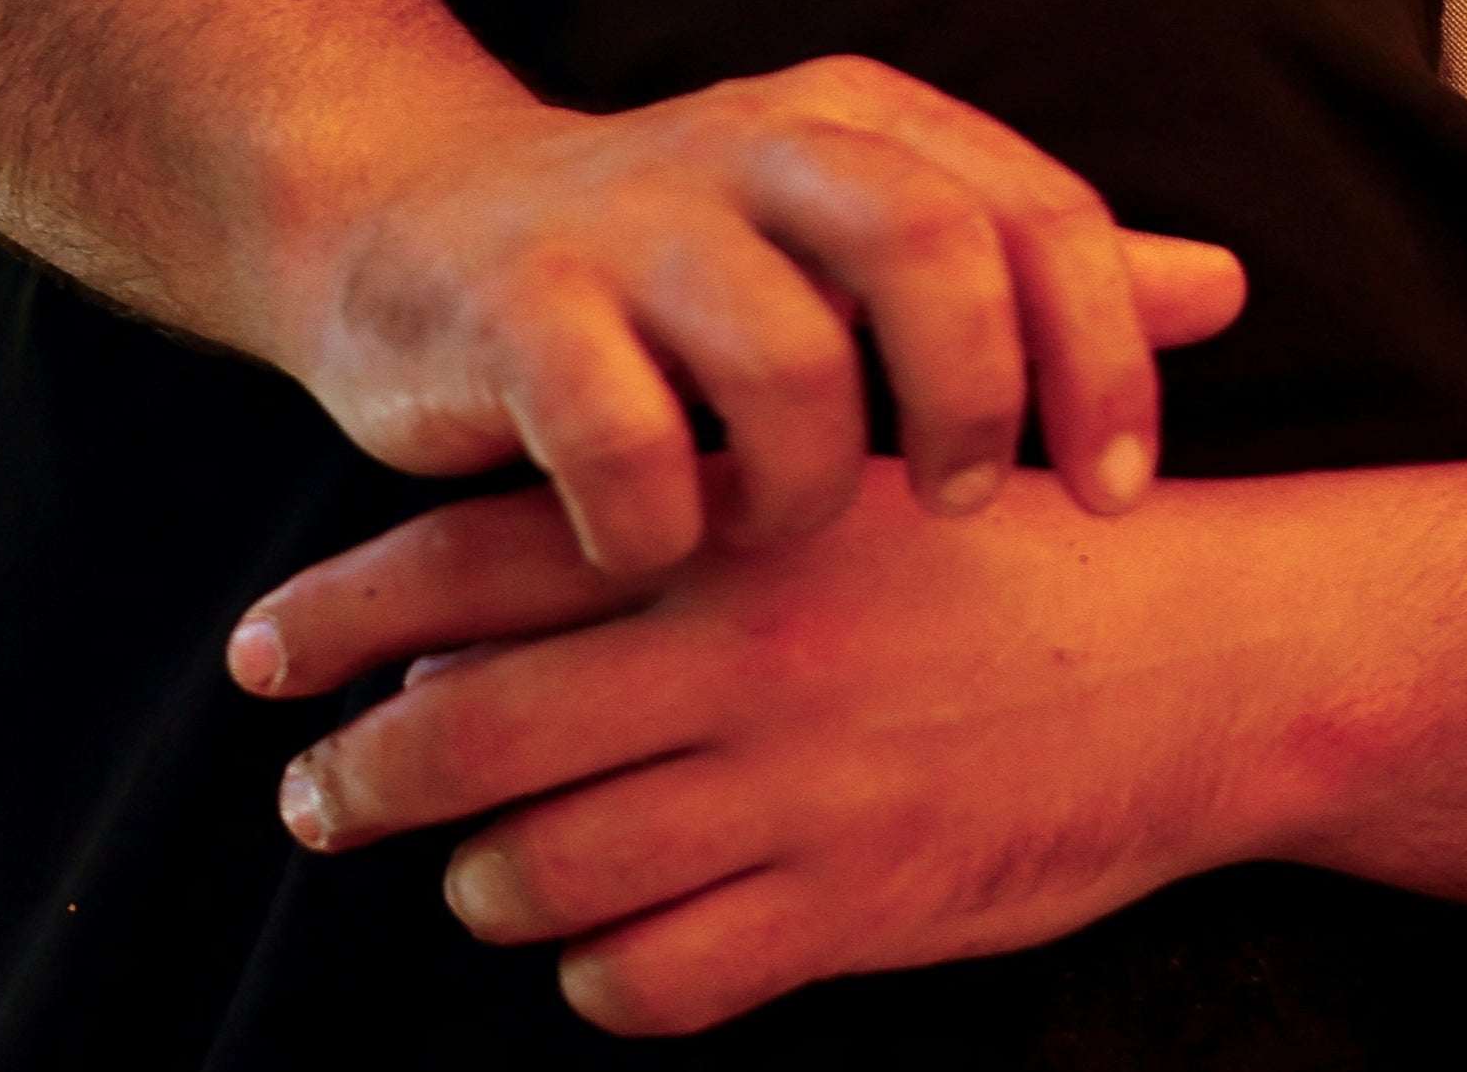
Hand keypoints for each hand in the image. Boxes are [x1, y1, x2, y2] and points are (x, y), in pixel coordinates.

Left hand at [239, 459, 1293, 1036]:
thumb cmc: (1013, 557)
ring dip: (485, 885)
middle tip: (317, 796)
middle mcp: (737, 656)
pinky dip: (604, 977)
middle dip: (363, 776)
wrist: (1208, 658)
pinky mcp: (846, 910)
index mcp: (730, 526)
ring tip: (479, 877)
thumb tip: (496, 589)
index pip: (477, 562)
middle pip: (471, 733)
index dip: (339, 612)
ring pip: (544, 870)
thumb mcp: (845, 486)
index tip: (258, 654)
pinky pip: (653, 980)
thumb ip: (681, 515)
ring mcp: (789, 791)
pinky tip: (612, 950)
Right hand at [277, 58, 1246, 579]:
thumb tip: (1225, 288)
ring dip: (809, 490)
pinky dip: (660, 526)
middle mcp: (750, 143)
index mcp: (855, 121)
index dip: (1104, 361)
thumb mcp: (855, 245)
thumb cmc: (671, 267)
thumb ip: (1026, 269)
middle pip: (931, 249)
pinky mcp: (509, 307)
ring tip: (779, 530)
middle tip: (960, 505)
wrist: (403, 225)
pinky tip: (652, 546)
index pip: (1037, 214)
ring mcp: (623, 218)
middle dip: (977, 403)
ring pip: (787, 360)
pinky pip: (624, 443)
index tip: (1115, 494)